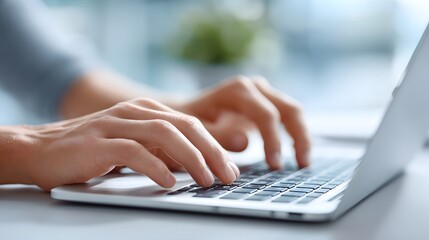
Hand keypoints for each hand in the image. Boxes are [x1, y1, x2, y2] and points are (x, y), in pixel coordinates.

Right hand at [15, 99, 239, 190]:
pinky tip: (169, 182)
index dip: (215, 146)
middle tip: (228, 176)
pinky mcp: (98, 142)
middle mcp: (134, 112)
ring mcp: (116, 124)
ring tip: (206, 180)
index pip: (191, 124)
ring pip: (165, 134)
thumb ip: (161, 150)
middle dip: (212, 151)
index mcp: (147, 110)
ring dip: (191, 158)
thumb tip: (196, 165)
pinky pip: (134, 151)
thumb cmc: (92, 150)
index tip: (230, 169)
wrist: (41, 148)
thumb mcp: (133, 146)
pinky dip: (155, 166)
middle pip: (185, 126)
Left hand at [173, 75, 310, 168]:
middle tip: (302, 164)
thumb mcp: (195, 130)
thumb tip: (245, 141)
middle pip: (288, 108)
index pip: (265, 114)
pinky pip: (288, 117)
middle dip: (299, 136)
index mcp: (237, 90)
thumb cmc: (187, 123)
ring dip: (301, 136)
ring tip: (304, 163)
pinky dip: (295, 135)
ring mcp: (262, 93)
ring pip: (293, 111)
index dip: (273, 140)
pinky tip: (297, 156)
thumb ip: (217, 136)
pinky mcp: (266, 104)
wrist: (184, 112)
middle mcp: (254, 87)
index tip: (274, 165)